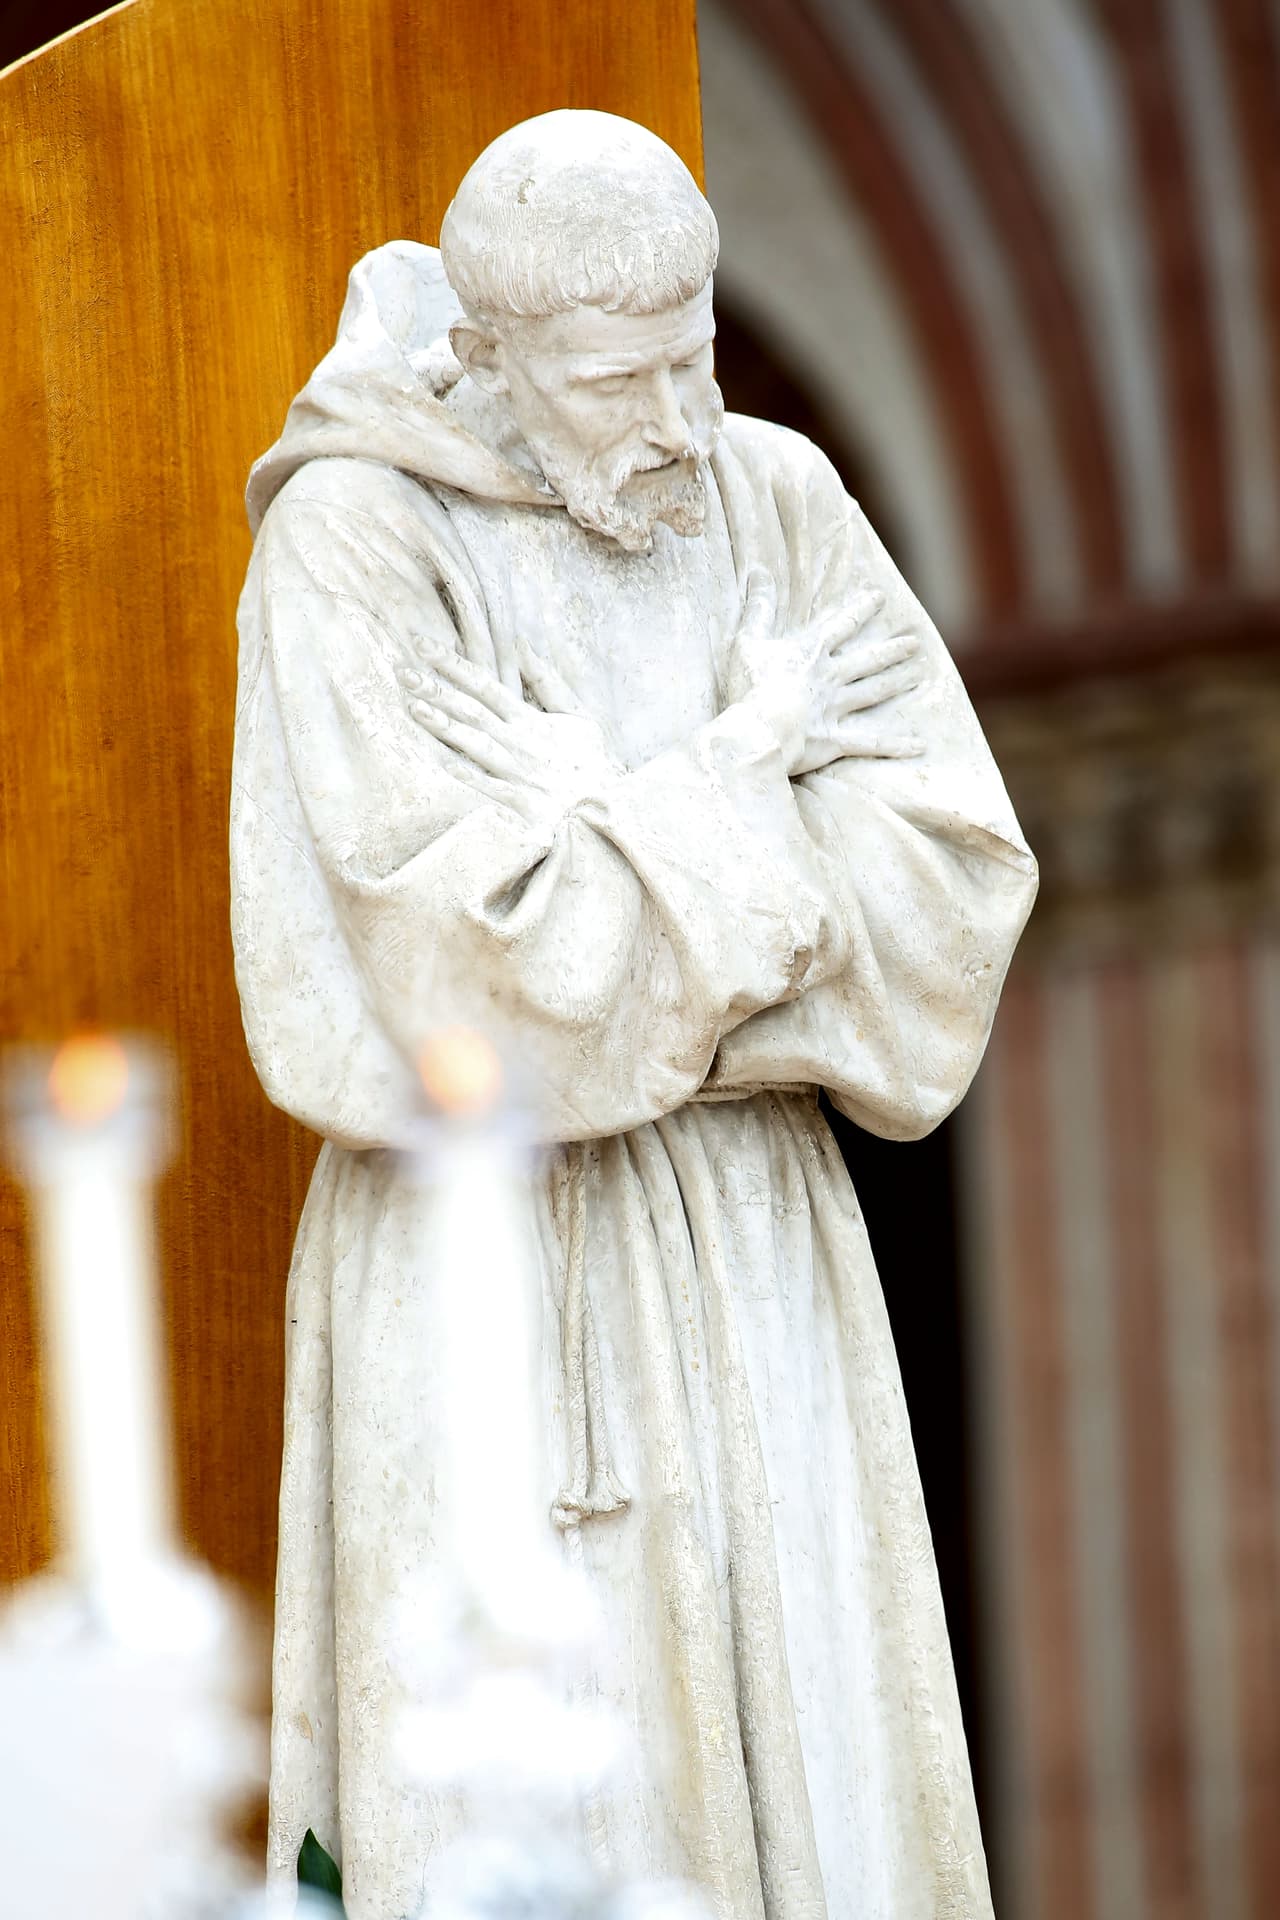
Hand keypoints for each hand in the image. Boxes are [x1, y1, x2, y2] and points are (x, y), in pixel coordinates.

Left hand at [401, 649, 617, 825]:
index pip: (486, 685)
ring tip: (413, 707)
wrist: (612, 808)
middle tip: (403, 672)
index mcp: (531, 721)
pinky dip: (470, 778)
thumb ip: (548, 682)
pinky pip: (492, 790)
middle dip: (437, 691)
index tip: (422, 646)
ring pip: (476, 745)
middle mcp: (520, 744)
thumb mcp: (579, 716)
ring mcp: (519, 774)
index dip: (452, 665)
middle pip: (473, 711)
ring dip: (445, 727)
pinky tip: (443, 764)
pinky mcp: (523, 805)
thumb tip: (521, 645)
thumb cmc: (591, 763)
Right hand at [729, 569, 923, 776]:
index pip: (842, 625)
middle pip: (867, 660)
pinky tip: (918, 746)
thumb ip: (758, 608)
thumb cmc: (750, 686)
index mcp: (811, 654)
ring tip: (919, 674)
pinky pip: (871, 744)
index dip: (861, 609)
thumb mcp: (748, 641)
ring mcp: (835, 709)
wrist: (759, 730)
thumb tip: (759, 572)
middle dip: (892, 650)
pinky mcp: (835, 740)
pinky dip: (895, 746)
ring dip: (897, 682)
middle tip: (914, 642)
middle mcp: (830, 678)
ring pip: (873, 692)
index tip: (881, 597)